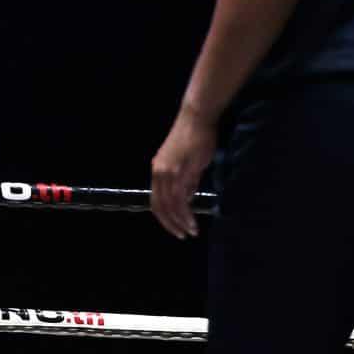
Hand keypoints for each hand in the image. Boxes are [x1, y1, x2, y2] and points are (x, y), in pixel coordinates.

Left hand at [150, 107, 217, 238]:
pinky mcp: (178, 171)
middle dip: (170, 224)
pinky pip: (179, 199)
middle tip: (182, 235)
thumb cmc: (196, 137)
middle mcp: (158, 173)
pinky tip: (192, 221)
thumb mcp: (190, 163)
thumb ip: (188, 182)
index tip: (175, 228)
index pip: (156, 200)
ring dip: (180, 221)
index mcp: (157, 171)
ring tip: (191, 231)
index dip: (164, 217)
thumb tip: (187, 198)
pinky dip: (185, 213)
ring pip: (169, 205)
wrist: (197, 118)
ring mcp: (167, 172)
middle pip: (159, 206)